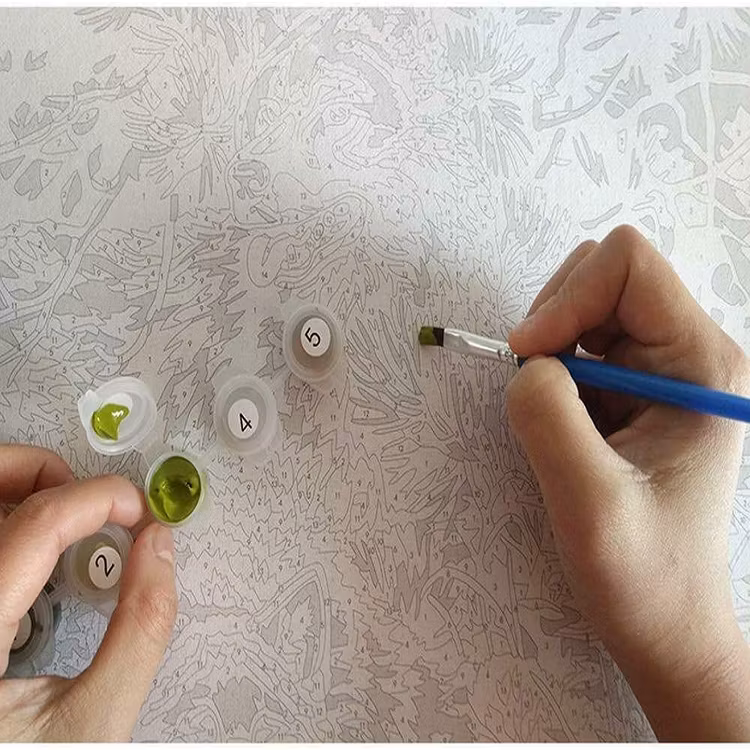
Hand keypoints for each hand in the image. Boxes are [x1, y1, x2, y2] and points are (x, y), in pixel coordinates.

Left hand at [0, 444, 176, 740]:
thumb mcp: (93, 722)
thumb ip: (139, 631)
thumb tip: (158, 551)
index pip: (34, 525)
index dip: (97, 500)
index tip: (135, 508)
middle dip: (43, 474)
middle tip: (94, 497)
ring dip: (27, 493)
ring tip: (73, 517)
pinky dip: (17, 525)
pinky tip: (44, 553)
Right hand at [506, 225, 749, 740]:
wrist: (666, 623)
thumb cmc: (644, 575)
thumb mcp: (589, 502)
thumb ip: (548, 415)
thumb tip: (527, 361)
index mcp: (701, 364)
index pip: (628, 265)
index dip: (566, 298)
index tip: (530, 358)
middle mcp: (688, 353)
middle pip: (604, 275)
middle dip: (554, 319)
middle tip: (537, 385)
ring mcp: (660, 369)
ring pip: (584, 306)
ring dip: (549, 348)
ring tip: (555, 415)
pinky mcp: (632, 390)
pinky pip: (576, 347)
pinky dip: (550, 372)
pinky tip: (562, 424)